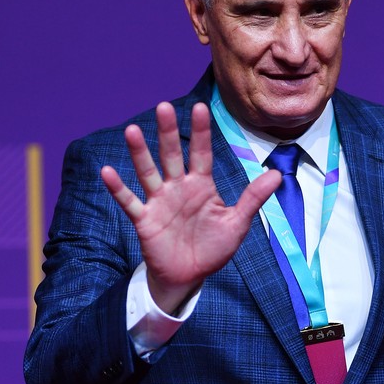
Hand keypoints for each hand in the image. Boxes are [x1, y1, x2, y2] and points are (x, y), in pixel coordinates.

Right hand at [101, 102, 280, 313]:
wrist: (190, 276)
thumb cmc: (214, 248)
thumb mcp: (237, 222)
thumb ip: (253, 198)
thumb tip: (277, 174)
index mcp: (201, 185)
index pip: (201, 153)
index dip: (201, 131)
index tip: (199, 107)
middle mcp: (178, 187)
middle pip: (171, 155)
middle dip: (168, 133)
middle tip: (163, 107)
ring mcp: (159, 202)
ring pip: (148, 172)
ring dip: (139, 153)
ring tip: (132, 131)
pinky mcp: (145, 220)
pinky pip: (129, 201)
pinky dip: (118, 188)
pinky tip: (107, 171)